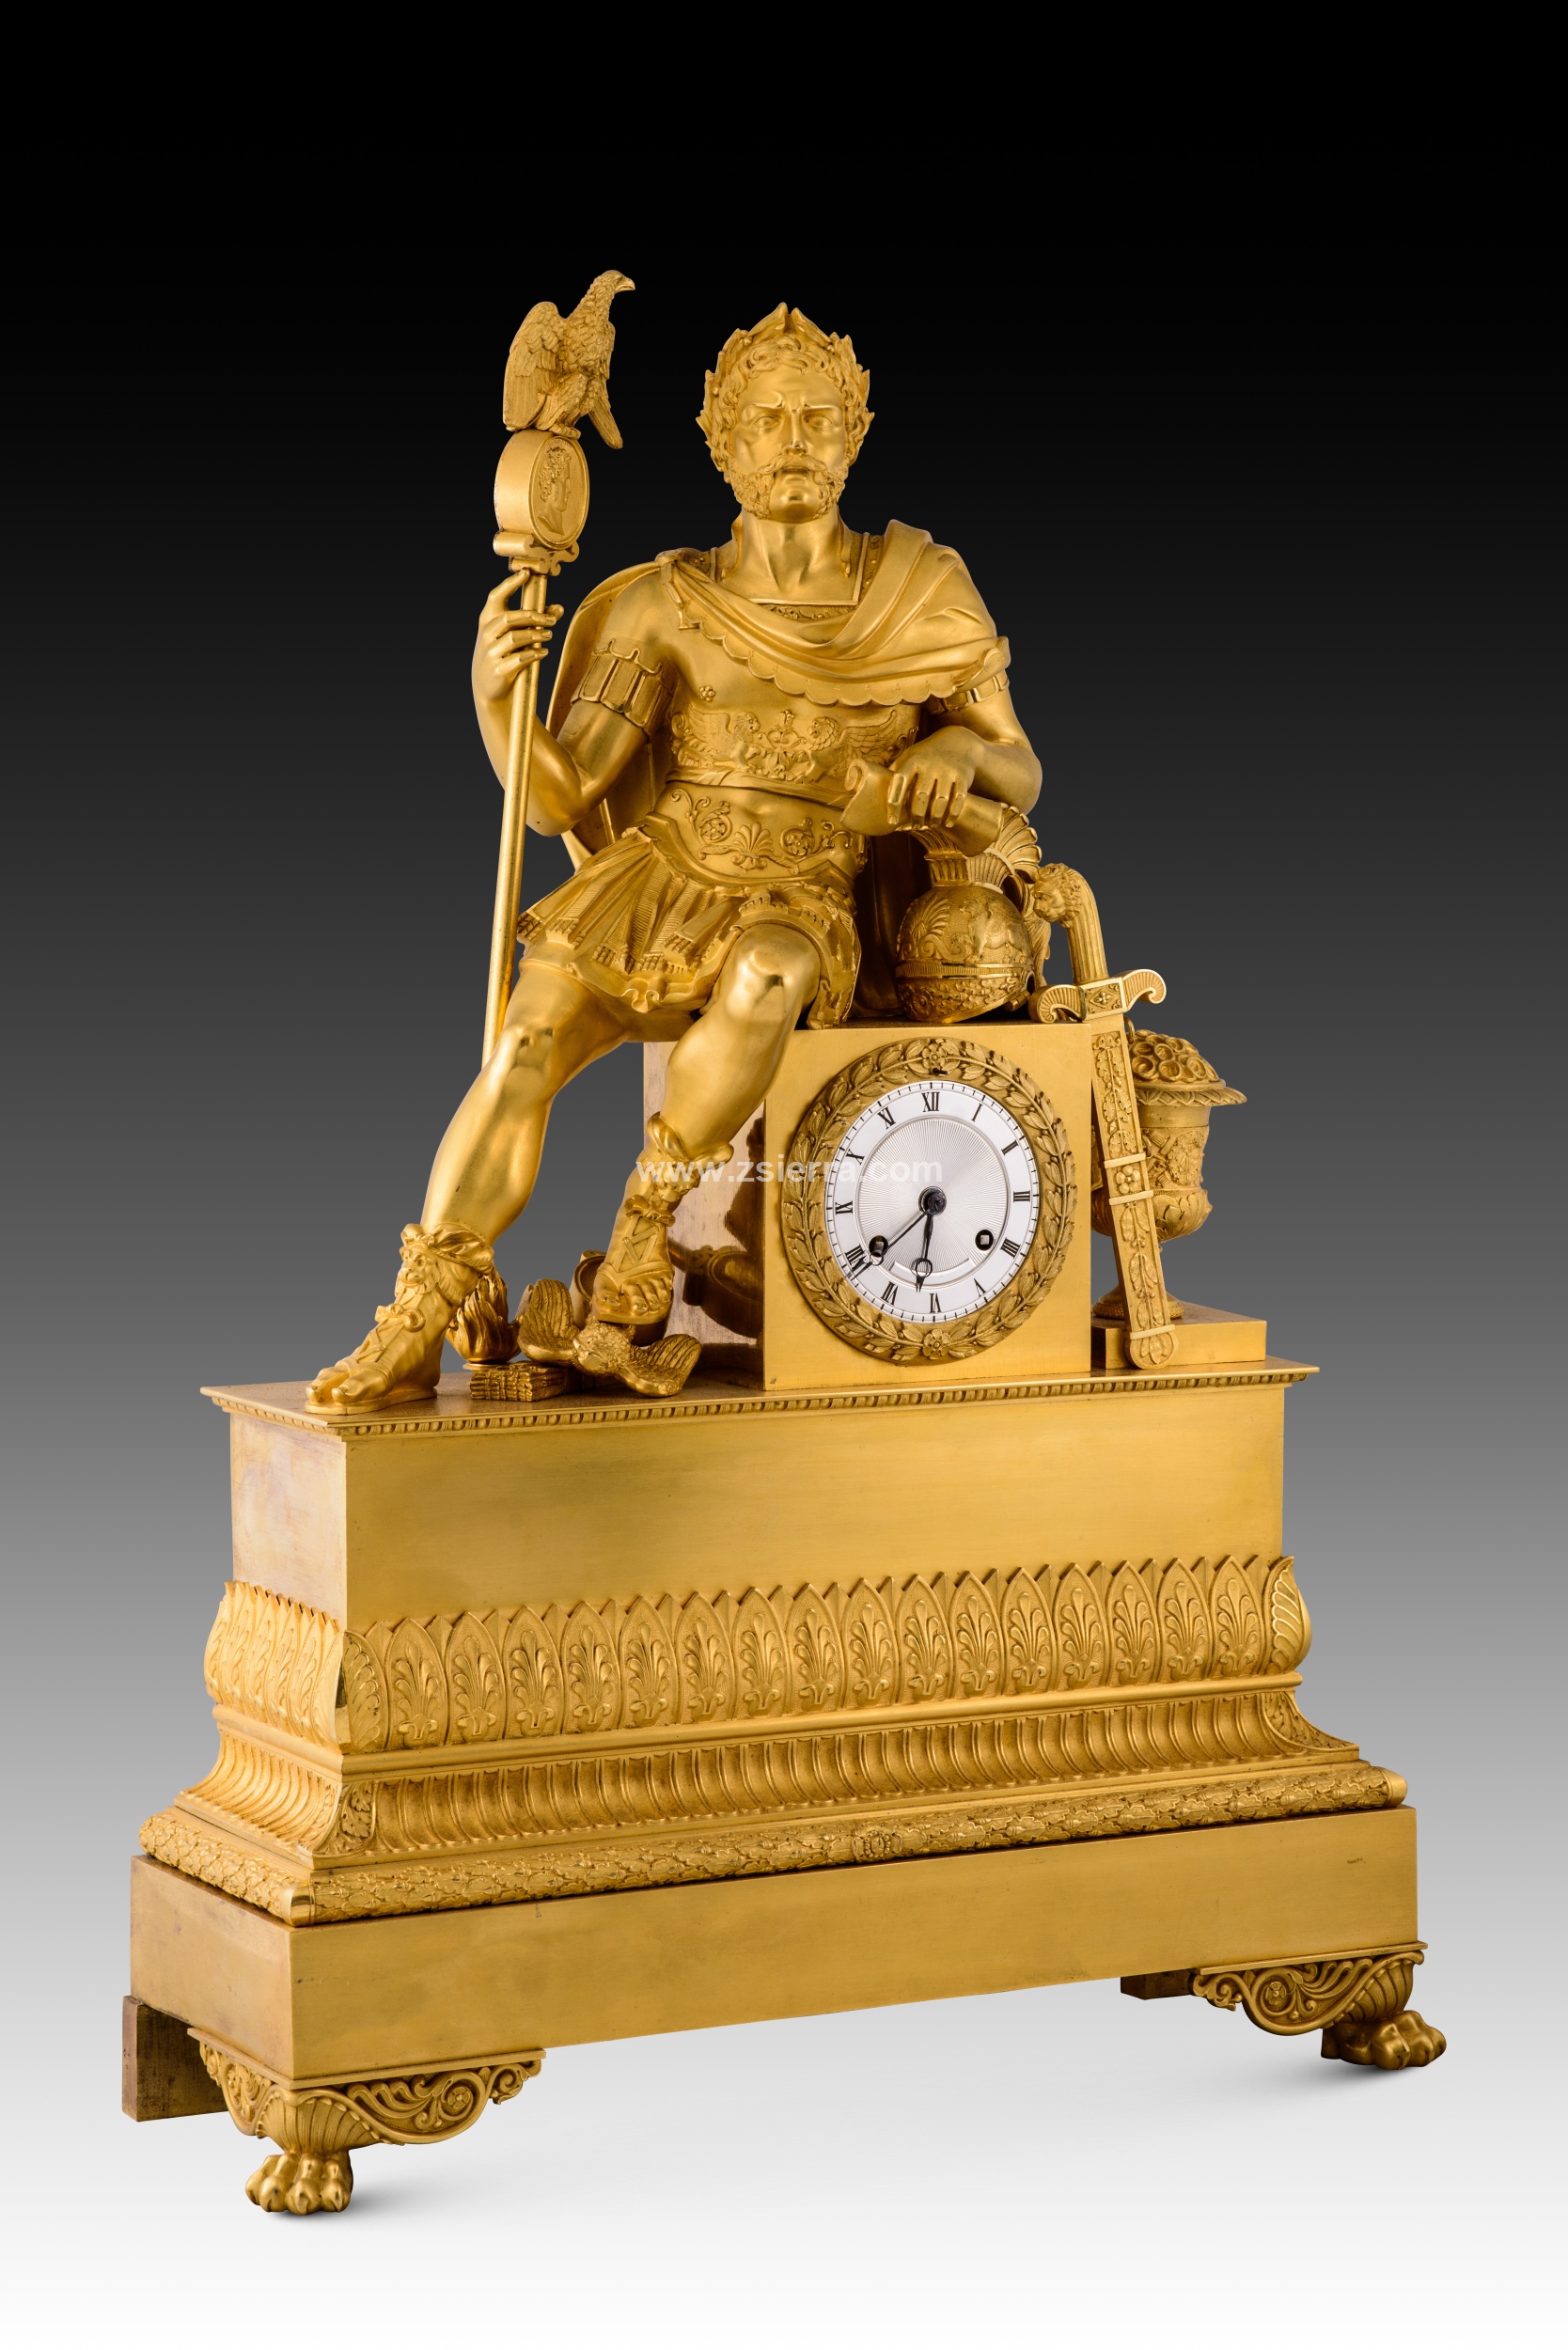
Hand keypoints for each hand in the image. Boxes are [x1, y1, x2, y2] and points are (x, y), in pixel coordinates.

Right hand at [473, 574, 562, 703]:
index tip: (525, 573)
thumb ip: (534, 621)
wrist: (489, 688)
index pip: (496, 597)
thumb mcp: (512, 636)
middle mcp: (486, 634)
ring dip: (535, 635)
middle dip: (533, 616)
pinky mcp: (499, 671)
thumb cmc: (504, 654)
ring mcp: (490, 653)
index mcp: (487, 621)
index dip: (510, 584)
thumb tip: (559, 608)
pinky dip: (534, 654)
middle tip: (551, 620)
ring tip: (549, 635)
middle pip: (510, 617)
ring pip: (515, 638)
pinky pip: (519, 659)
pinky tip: (543, 652)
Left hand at [887, 732, 976, 827]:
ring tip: (931, 825)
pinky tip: (947, 823)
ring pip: (939, 802)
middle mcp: (929, 765)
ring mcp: (947, 770)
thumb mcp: (909, 757)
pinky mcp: (963, 777)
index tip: (891, 821)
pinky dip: (952, 815)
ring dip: (934, 818)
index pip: (898, 784)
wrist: (957, 743)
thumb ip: (894, 773)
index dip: (893, 804)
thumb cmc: (925, 755)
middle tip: (916, 825)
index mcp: (912, 761)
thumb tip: (870, 791)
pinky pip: (958, 801)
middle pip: (920, 797)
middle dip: (917, 816)